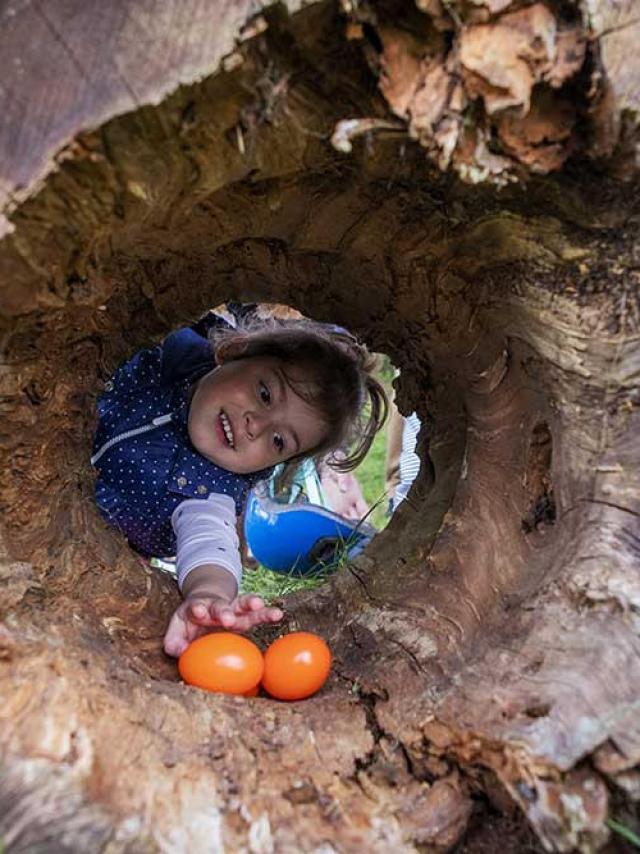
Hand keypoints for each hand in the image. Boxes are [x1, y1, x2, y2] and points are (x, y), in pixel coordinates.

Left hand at [163, 593, 282, 657]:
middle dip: (224, 612)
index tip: (199, 611)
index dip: (198, 609)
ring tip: (259, 604)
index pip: (197, 606)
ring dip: (250, 604)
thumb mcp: (176, 630)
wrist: (204, 605)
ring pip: (242, 604)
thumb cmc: (189, 623)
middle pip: (220, 606)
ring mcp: (232, 609)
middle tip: (228, 619)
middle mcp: (216, 606)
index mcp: (197, 608)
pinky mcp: (245, 615)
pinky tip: (277, 615)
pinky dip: (267, 613)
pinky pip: (257, 614)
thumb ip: (173, 643)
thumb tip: (181, 652)